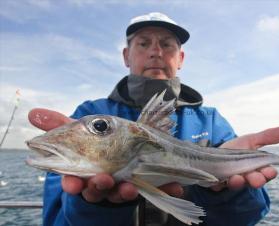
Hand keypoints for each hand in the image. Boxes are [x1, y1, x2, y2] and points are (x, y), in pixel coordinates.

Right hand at [28, 108, 182, 202]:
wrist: (119, 160)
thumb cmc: (95, 148)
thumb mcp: (79, 134)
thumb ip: (60, 125)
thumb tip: (33, 113)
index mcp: (86, 172)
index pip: (75, 181)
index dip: (72, 183)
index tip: (73, 183)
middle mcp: (103, 183)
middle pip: (98, 190)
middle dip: (99, 186)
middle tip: (102, 179)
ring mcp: (123, 187)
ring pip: (122, 193)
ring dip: (125, 190)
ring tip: (130, 186)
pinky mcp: (144, 187)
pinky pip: (155, 191)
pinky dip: (165, 189)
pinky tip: (175, 187)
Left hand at [210, 127, 278, 190]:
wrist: (213, 155)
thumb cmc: (235, 150)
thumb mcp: (250, 141)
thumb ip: (266, 137)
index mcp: (257, 169)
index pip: (267, 173)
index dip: (269, 173)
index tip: (271, 171)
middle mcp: (246, 177)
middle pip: (254, 181)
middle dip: (257, 180)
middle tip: (257, 179)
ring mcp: (232, 181)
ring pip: (237, 184)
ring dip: (238, 182)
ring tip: (238, 178)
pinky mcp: (217, 183)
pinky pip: (218, 186)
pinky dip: (219, 184)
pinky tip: (219, 180)